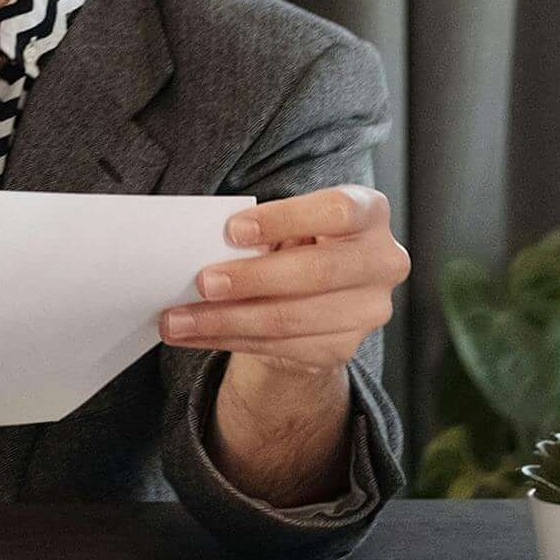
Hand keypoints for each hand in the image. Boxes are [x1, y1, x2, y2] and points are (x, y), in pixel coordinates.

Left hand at [159, 186, 408, 375]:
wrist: (317, 297)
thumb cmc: (295, 243)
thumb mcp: (287, 225)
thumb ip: (262, 231)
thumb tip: (201, 246)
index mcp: (369, 212)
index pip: (335, 212)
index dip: (284, 220)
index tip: (232, 230)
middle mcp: (382, 261)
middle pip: (314, 273)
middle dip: (251, 280)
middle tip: (201, 283)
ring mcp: (368, 310)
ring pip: (289, 319)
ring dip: (224, 321)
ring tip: (177, 320)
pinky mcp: (343, 348)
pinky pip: (279, 348)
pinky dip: (227, 340)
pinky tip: (193, 335)